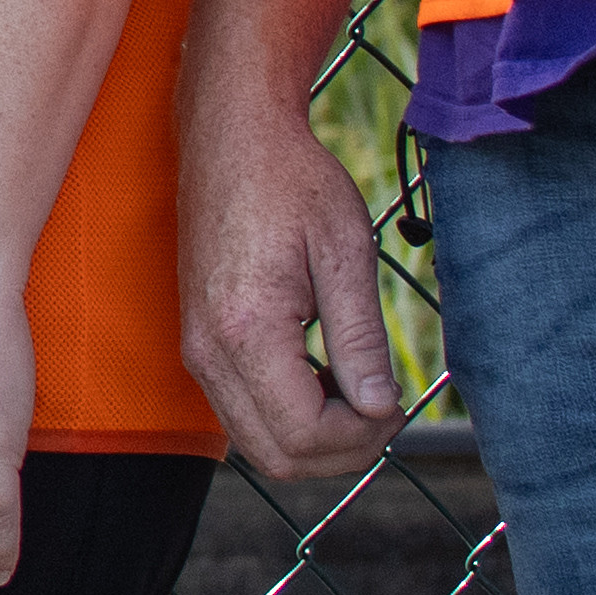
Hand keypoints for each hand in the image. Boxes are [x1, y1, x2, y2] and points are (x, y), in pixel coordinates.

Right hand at [179, 91, 412, 474]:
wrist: (232, 137)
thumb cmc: (293, 181)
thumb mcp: (346, 250)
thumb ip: (361, 338)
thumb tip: (382, 408)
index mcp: (246, 327)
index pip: (305, 434)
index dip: (364, 435)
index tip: (399, 399)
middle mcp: (208, 350)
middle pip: (279, 457)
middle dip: (344, 450)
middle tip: (387, 405)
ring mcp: (196, 350)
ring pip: (259, 446)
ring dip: (317, 440)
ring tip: (359, 390)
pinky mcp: (199, 344)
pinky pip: (244, 416)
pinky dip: (291, 420)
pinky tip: (325, 377)